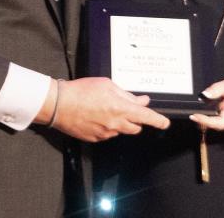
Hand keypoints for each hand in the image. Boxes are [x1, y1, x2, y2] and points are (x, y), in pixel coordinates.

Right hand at [49, 77, 169, 141]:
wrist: (59, 104)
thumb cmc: (81, 91)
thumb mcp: (107, 85)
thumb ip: (127, 94)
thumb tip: (141, 100)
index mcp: (120, 108)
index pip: (146, 117)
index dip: (158, 121)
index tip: (165, 123)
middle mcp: (115, 124)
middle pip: (136, 127)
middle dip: (135, 120)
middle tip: (126, 109)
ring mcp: (105, 134)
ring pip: (121, 131)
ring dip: (119, 122)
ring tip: (104, 109)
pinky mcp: (96, 139)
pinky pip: (108, 134)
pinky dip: (106, 127)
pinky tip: (95, 116)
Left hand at [189, 79, 223, 130]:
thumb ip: (217, 89)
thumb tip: (204, 94)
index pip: (217, 122)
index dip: (204, 121)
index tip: (194, 115)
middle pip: (210, 125)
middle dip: (199, 119)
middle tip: (190, 112)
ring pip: (211, 124)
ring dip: (202, 118)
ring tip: (194, 110)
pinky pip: (213, 122)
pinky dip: (206, 117)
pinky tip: (201, 111)